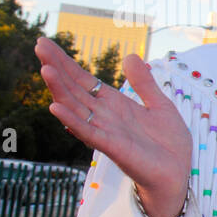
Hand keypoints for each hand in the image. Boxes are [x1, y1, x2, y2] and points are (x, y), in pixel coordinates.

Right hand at [35, 38, 191, 216]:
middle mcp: (105, 116)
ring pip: (76, 108)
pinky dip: (73, 120)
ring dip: (60, 90)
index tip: (45, 43)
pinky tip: (56, 107)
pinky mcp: (113, 148)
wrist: (178, 173)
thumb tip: (130, 56)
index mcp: (114, 104)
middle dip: (57, 68)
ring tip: (46, 69)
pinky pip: (89, 132)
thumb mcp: (160, 105)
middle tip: (38, 46)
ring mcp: (106, 132)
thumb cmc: (169, 144)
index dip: (66, 62)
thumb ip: (144, 83)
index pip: (84, 80)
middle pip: (75, 89)